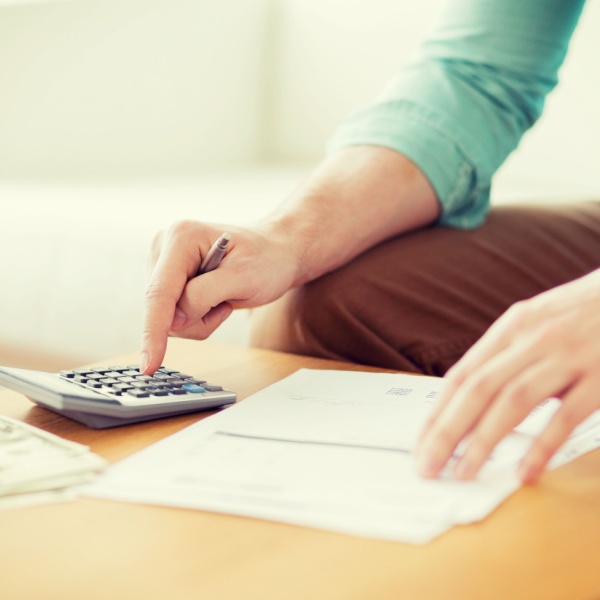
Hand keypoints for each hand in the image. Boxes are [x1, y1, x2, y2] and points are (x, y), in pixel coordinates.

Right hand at [141, 220, 299, 373]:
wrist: (275, 253)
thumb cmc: (266, 260)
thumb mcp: (244, 277)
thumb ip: (205, 295)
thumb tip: (174, 320)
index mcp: (181, 237)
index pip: (158, 293)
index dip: (152, 331)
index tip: (149, 365)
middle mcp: (164, 248)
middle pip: (161, 309)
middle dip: (195, 319)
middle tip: (227, 304)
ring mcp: (163, 265)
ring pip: (167, 319)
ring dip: (199, 320)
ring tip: (224, 299)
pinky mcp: (167, 282)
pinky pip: (173, 318)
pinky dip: (198, 318)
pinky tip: (216, 300)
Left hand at [416, 268, 599, 482]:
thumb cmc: (583, 314)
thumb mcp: (537, 322)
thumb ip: (507, 356)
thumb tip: (469, 400)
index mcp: (512, 327)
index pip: (461, 375)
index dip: (437, 413)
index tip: (420, 445)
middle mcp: (533, 338)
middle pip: (478, 389)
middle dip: (447, 432)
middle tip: (429, 467)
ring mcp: (568, 356)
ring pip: (513, 400)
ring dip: (484, 440)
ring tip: (464, 472)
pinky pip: (566, 415)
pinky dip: (542, 445)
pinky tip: (525, 472)